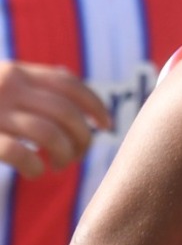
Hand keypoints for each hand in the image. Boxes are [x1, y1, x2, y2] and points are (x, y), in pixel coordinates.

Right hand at [0, 60, 110, 176]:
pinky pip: (18, 153)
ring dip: (64, 154)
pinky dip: (35, 167)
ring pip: (48, 134)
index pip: (68, 84)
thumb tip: (64, 74)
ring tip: (60, 166)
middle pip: (65, 111)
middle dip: (82, 137)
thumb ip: (27, 81)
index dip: (95, 105)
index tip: (108, 126)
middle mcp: (8, 87)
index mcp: (18, 72)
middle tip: (78, 156)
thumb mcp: (0, 82)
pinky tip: (35, 172)